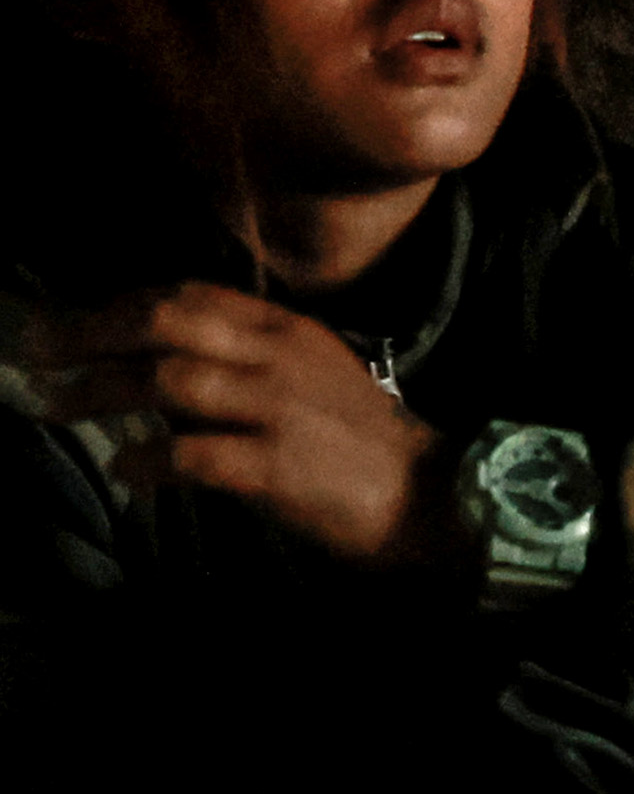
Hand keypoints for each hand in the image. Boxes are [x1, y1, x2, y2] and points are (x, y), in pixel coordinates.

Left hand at [41, 285, 445, 566]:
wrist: (434, 499)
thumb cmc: (361, 444)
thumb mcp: (308, 379)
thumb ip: (241, 363)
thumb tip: (156, 371)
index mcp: (286, 331)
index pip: (188, 295)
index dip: (116, 304)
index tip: (66, 325)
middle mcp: (280, 358)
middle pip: (167, 322)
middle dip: (90, 333)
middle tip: (37, 355)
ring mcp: (281, 411)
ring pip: (170, 381)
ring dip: (100, 392)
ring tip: (58, 410)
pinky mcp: (280, 467)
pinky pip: (194, 454)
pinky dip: (149, 459)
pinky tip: (130, 470)